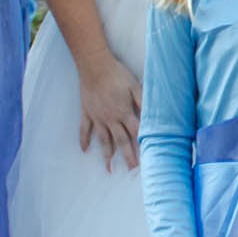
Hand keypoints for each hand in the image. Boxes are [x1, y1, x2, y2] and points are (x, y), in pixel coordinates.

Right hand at [78, 54, 140, 168]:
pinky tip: (84, 150)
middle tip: (131, 170)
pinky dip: (84, 140)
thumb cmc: (117, 74)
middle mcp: (111, 119)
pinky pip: (84, 129)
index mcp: (124, 113)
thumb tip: (154, 116)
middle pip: (121, 141)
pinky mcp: (87, 113)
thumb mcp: (135, 86)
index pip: (136, 133)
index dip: (142, 146)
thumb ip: (143, 102)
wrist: (94, 66)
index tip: (147, 158)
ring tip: (109, 168)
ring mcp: (97, 117)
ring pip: (103, 140)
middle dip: (127, 156)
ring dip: (107, 155)